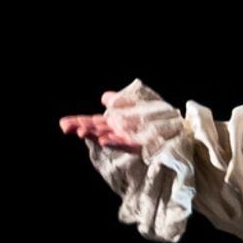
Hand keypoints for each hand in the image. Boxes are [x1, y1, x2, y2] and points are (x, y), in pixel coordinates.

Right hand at [60, 85, 178, 150]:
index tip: (63, 123)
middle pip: (96, 129)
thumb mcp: (137, 102)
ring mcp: (128, 139)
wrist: (179, 129)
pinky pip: (125, 144)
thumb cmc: (157, 116)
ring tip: (81, 132)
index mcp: (116, 121)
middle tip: (65, 128)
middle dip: (81, 128)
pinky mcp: (139, 145)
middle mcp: (119, 131)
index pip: (93, 122)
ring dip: (94, 135)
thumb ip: (120, 101)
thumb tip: (103, 97)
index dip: (78, 122)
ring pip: (107, 137)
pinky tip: (104, 140)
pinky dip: (114, 142)